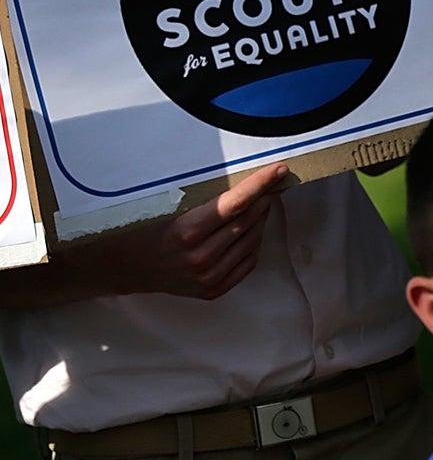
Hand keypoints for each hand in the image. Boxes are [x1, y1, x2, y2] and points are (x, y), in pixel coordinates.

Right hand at [62, 164, 289, 299]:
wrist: (125, 268)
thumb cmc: (144, 228)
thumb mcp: (166, 206)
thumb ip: (204, 196)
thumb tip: (243, 178)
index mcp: (186, 233)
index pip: (235, 204)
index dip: (260, 184)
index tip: (280, 170)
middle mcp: (201, 258)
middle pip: (248, 220)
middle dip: (265, 197)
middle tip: (273, 181)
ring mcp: (209, 278)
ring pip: (252, 239)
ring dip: (261, 218)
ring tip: (259, 203)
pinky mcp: (214, 290)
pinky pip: (248, 260)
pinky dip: (254, 241)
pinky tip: (250, 228)